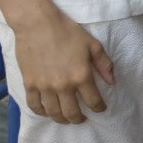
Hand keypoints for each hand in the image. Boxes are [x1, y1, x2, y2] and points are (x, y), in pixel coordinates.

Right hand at [7, 0, 114, 122]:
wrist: (37, 24)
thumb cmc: (68, 31)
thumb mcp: (93, 45)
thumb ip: (104, 64)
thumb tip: (113, 82)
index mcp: (81, 75)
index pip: (93, 100)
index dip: (99, 108)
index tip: (100, 109)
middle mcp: (63, 85)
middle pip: (71, 113)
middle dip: (79, 119)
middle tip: (82, 119)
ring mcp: (44, 86)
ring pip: (53, 113)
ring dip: (61, 119)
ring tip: (66, 118)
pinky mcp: (29, 84)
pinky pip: (34, 106)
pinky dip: (41, 112)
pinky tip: (47, 111)